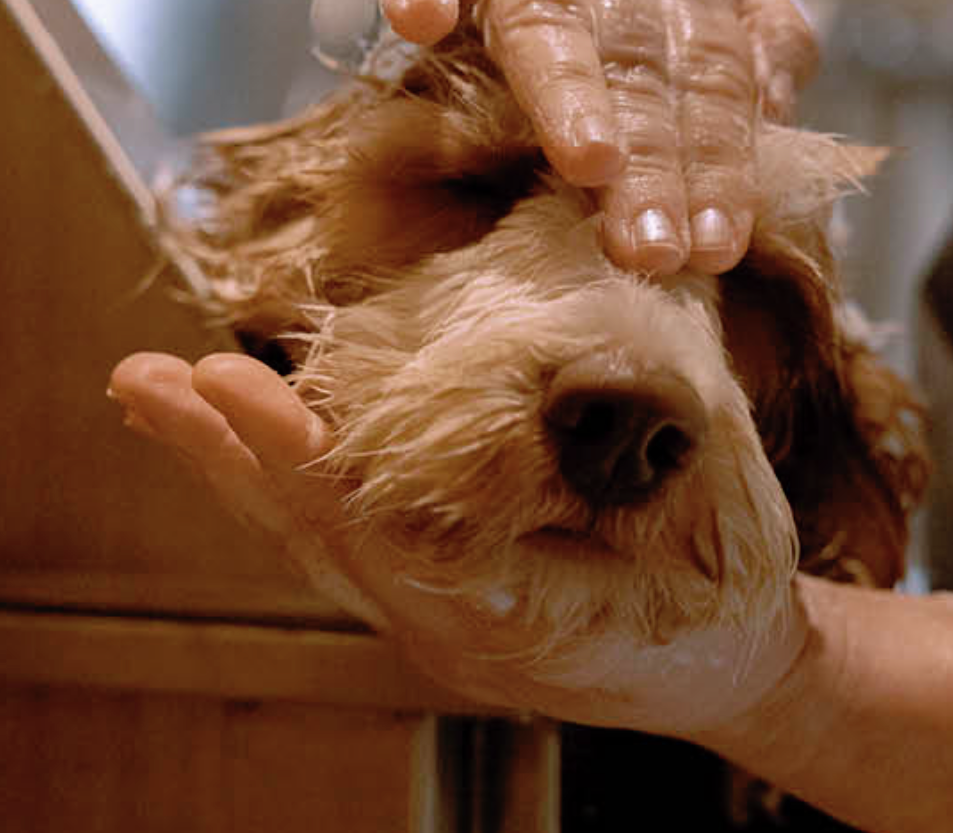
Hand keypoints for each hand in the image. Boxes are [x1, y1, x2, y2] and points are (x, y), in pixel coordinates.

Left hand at [108, 351, 807, 736]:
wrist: (728, 665)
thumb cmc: (724, 596)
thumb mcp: (708, 525)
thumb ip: (636, 455)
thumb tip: (568, 361)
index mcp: (516, 617)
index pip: (383, 537)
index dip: (305, 463)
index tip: (233, 390)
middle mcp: (451, 625)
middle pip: (320, 538)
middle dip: (229, 455)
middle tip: (148, 382)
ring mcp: (435, 613)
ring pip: (319, 539)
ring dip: (235, 465)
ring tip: (160, 395)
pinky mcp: (435, 590)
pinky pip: (347, 534)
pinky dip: (287, 479)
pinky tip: (249, 435)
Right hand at [344, 0, 816, 275]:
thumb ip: (748, 34)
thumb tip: (782, 119)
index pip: (715, 75)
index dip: (720, 162)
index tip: (717, 248)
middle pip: (641, 65)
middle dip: (656, 162)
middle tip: (656, 253)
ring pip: (549, 17)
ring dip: (569, 90)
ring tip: (589, 162)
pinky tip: (419, 19)